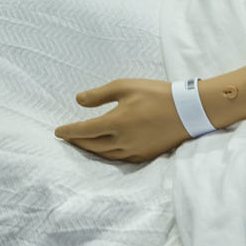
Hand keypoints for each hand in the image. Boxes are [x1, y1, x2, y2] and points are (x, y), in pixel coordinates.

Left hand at [54, 79, 189, 163]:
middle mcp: (123, 141)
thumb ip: (99, 95)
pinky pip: (120, 159)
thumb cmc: (156, 94)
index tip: (57, 132)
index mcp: (116, 123)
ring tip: (81, 144)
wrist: (188, 110)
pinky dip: (107, 155)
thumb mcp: (125, 86)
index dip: (69, 132)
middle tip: (66, 138)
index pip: (84, 131)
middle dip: (77, 142)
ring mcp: (135, 151)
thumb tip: (78, 100)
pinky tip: (104, 150)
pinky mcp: (145, 156)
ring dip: (90, 150)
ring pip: (105, 155)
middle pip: (92, 146)